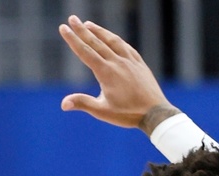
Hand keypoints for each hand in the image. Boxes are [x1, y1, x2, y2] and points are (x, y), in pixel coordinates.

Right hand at [58, 15, 176, 132]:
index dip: (72, 39)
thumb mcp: (102, 111)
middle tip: (72, 18)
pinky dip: (116, 40)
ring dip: (99, 31)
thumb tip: (63, 104)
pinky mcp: (139, 64)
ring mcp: (129, 61)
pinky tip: (113, 38)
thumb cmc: (127, 114)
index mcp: (106, 73)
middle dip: (82, 30)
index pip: (85, 52)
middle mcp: (117, 62)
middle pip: (96, 42)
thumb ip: (83, 103)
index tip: (63, 28)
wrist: (155, 113)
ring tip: (89, 24)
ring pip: (112, 41)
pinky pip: (126, 47)